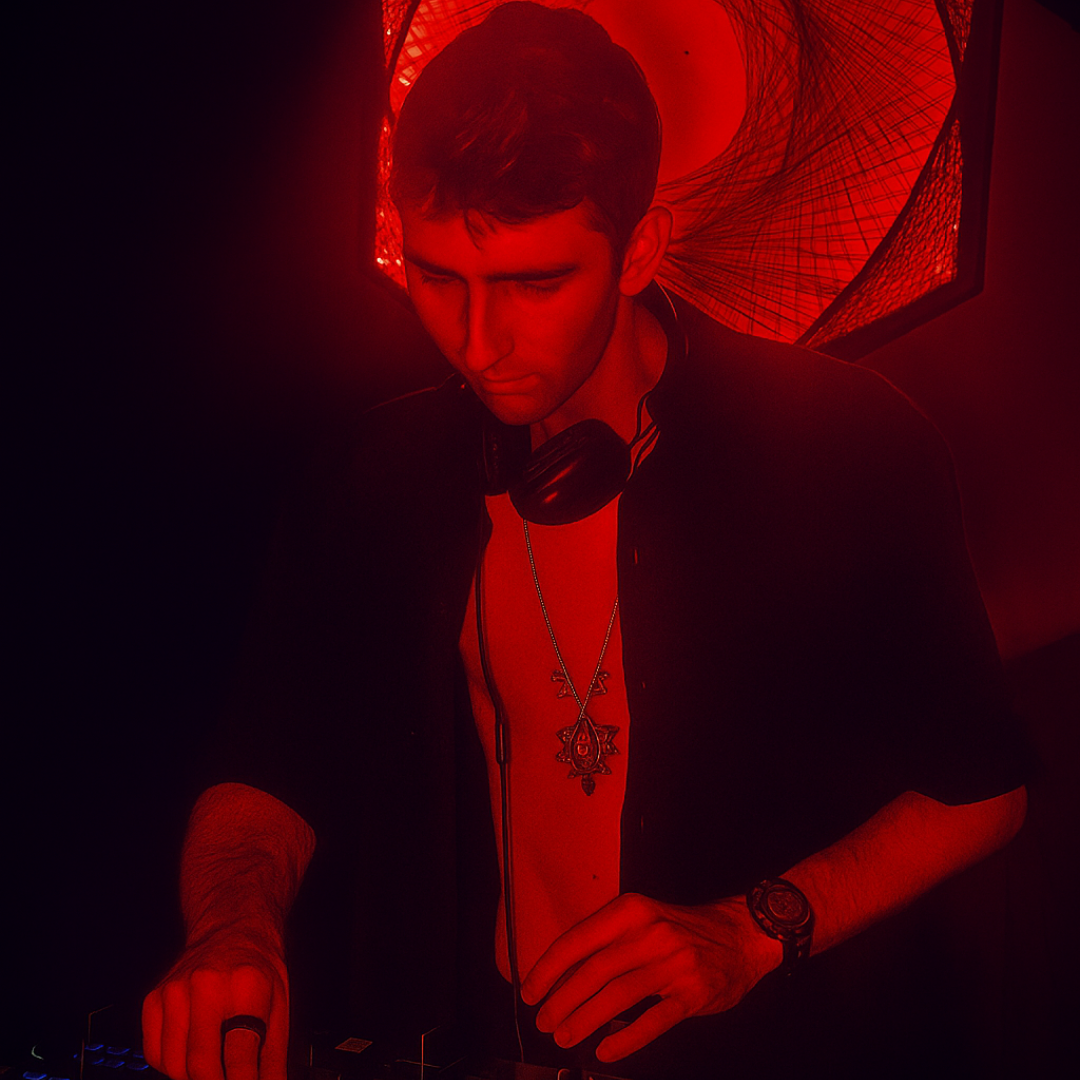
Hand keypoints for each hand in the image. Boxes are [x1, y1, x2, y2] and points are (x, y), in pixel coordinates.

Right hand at [142, 926, 288, 1079]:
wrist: (231, 928)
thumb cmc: (257, 968)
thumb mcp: (280, 1005)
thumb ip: (273, 1057)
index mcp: (247, 985)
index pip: (239, 1054)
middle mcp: (206, 985)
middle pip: (200, 1065)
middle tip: (230, 1079)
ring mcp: (174, 991)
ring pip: (174, 1066)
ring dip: (195, 1076)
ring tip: (216, 1062)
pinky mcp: (153, 999)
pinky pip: (155, 1055)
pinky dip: (174, 1065)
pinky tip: (194, 1051)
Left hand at [520, 892, 781, 1062]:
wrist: (743, 934)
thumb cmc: (682, 928)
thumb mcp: (643, 918)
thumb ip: (608, 939)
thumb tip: (561, 971)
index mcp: (630, 910)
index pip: (578, 940)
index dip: (549, 969)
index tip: (529, 991)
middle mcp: (649, 933)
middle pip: (594, 971)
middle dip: (561, 1000)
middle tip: (543, 1022)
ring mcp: (673, 963)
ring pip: (617, 997)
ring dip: (584, 1020)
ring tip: (564, 1036)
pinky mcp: (692, 993)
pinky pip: (652, 1021)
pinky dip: (625, 1039)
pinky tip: (605, 1050)